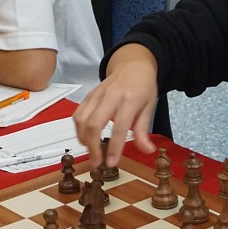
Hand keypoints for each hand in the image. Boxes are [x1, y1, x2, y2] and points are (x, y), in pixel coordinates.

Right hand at [73, 44, 159, 166]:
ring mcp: (97, 94)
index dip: (114, 147)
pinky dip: (78, 129)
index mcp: (130, 99)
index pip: (120, 126)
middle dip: (93, 147)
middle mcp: (111, 95)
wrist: (133, 65)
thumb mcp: (149, 108)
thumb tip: (147, 151)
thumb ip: (144, 131)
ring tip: (92, 151)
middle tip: (97, 162)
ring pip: (81, 119)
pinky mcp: (89, 95)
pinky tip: (86, 138)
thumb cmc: (143, 87)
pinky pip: (78, 114)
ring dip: (83, 139)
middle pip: (94, 124)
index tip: (111, 163)